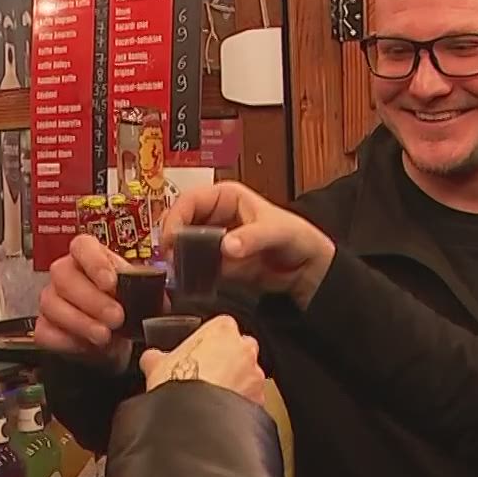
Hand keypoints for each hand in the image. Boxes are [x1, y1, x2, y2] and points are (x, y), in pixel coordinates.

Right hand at [36, 233, 143, 371]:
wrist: (117, 344)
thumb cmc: (127, 312)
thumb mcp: (143, 296)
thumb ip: (149, 290)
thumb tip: (162, 294)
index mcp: (91, 257)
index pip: (82, 245)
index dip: (94, 261)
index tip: (110, 282)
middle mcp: (66, 273)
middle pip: (63, 274)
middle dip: (92, 299)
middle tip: (115, 317)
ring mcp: (52, 299)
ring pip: (51, 303)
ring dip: (80, 321)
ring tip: (104, 336)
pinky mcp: (44, 326)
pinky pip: (45, 330)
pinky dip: (65, 340)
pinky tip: (84, 345)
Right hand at [141, 314, 265, 404]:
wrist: (192, 417)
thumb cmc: (178, 384)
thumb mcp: (156, 364)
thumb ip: (156, 356)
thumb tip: (150, 359)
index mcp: (222, 328)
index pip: (220, 327)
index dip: (208, 342)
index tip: (198, 354)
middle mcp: (244, 348)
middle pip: (239, 349)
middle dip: (226, 361)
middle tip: (206, 376)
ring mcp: (254, 374)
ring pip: (248, 375)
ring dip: (235, 383)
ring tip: (212, 398)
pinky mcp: (259, 399)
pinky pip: (252, 399)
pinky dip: (241, 404)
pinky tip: (222, 413)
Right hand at [162, 182, 336, 308]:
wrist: (306, 269)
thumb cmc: (297, 237)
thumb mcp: (276, 232)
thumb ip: (252, 238)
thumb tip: (226, 246)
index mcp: (226, 197)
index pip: (189, 200)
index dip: (175, 217)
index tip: (171, 238)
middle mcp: (215, 216)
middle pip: (180, 222)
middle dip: (172, 239)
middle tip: (171, 257)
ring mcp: (214, 240)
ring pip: (184, 245)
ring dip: (178, 257)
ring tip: (178, 269)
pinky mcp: (216, 263)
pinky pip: (195, 266)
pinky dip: (190, 273)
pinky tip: (190, 280)